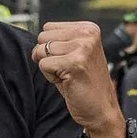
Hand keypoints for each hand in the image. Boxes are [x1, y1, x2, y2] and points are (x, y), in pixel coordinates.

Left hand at [32, 20, 125, 137]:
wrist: (101, 110)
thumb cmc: (85, 84)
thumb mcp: (74, 54)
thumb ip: (59, 41)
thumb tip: (35, 42)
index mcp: (89, 28)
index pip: (48, 28)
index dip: (52, 48)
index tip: (69, 60)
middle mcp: (88, 34)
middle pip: (42, 38)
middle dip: (49, 56)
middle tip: (68, 69)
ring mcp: (82, 47)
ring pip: (41, 51)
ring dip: (50, 67)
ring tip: (68, 75)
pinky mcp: (74, 63)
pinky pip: (43, 65)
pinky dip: (50, 77)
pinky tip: (67, 82)